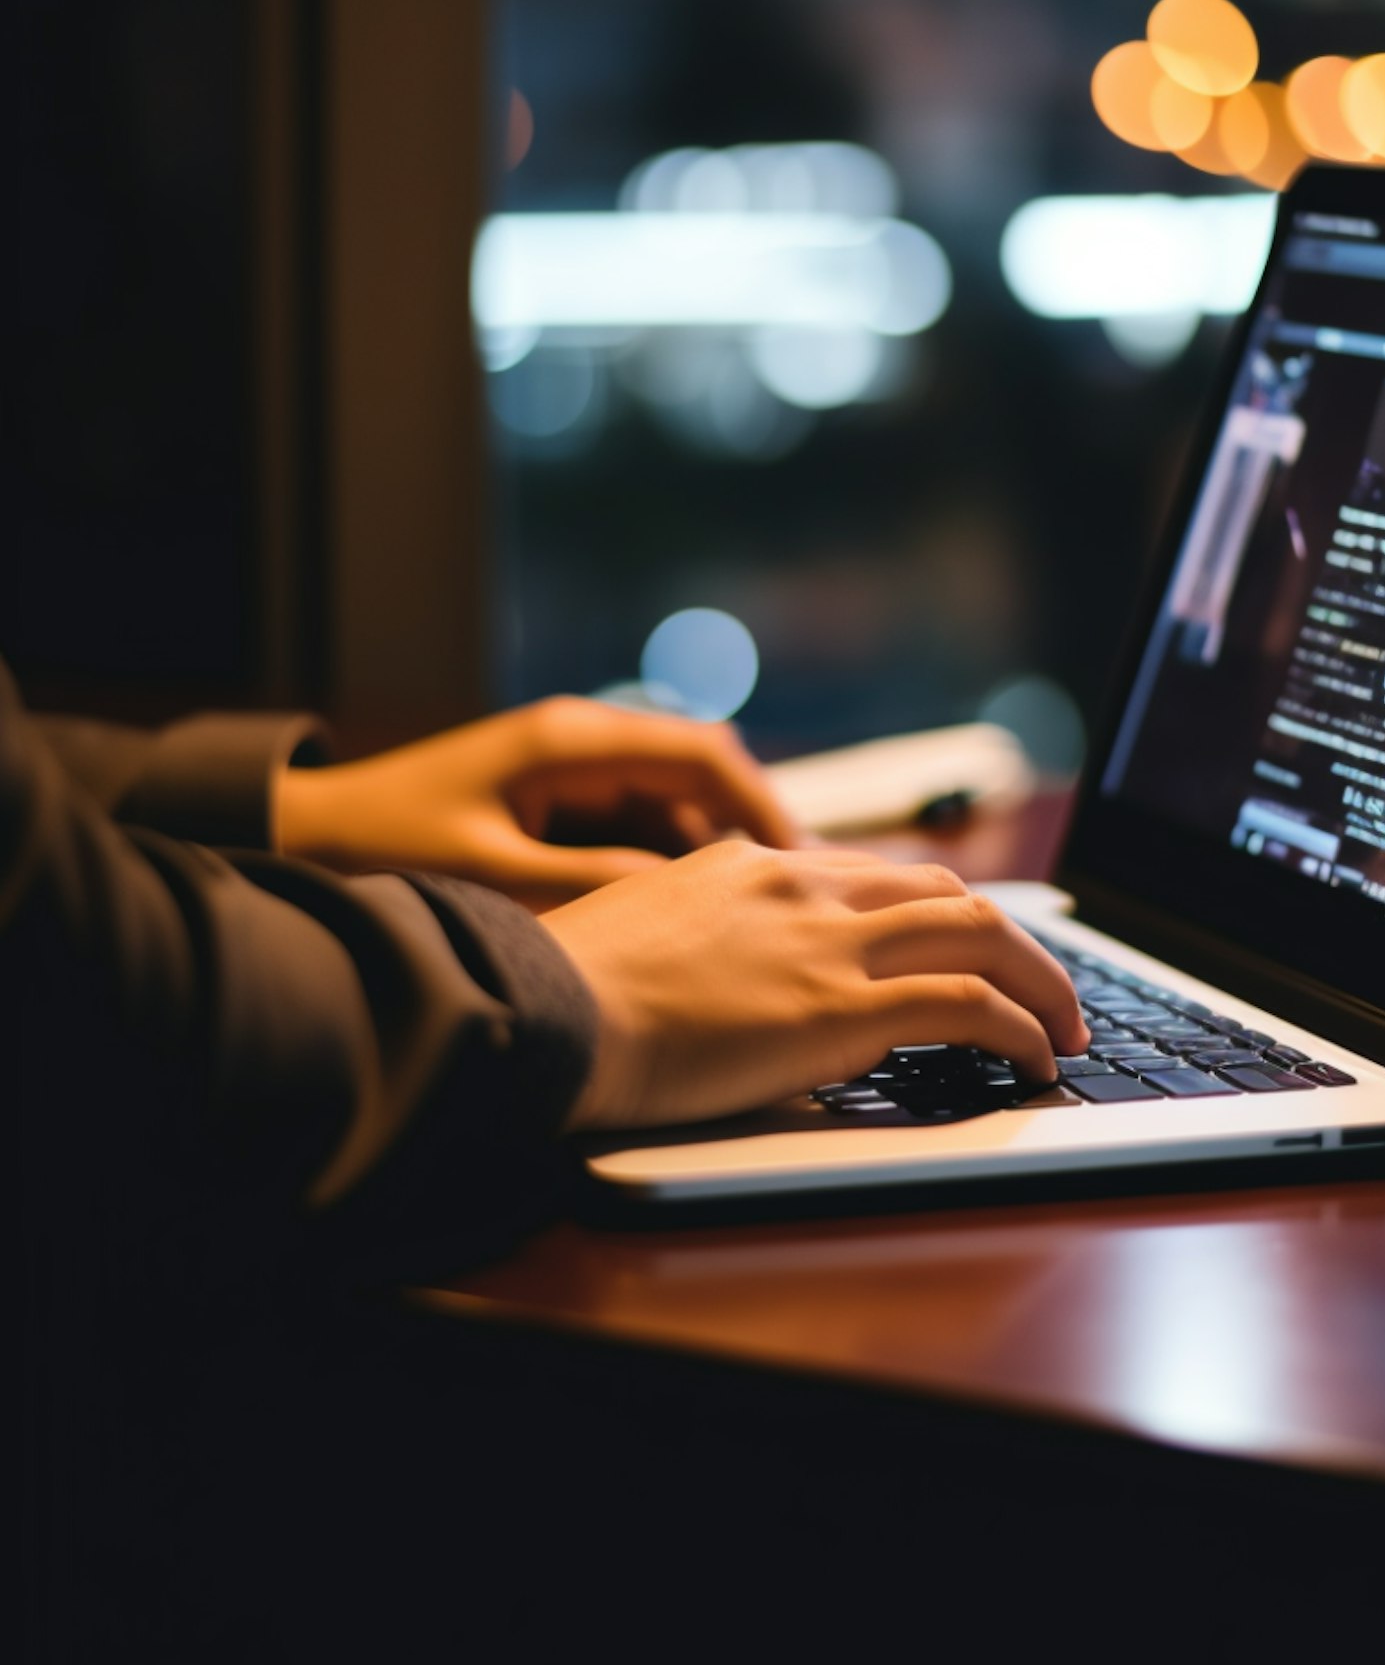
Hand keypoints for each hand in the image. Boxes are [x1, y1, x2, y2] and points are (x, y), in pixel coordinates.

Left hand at [275, 697, 801, 909]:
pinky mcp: (551, 804)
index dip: (763, 809)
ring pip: (670, 807)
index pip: (705, 755)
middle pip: (699, 777)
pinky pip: (633, 828)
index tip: (801, 868)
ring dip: (708, 857)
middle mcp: (580, 742)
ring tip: (748, 924)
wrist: (302, 837)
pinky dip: (664, 867)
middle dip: (747, 837)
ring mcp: (566, 771)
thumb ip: (599, 885)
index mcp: (573, 740)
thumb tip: (695, 901)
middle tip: (793, 904)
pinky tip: (681, 923)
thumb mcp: (499, 879)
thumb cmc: (385, 848)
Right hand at [541, 840, 1088, 1129]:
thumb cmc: (562, 993)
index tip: (962, 945)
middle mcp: (799, 885)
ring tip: (1065, 1027)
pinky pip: (970, 1005)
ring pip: (980, 933)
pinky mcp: (841, 1006)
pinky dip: (1022, 1028)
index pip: (871, 874)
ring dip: (1040, 980)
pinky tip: (1037, 1060)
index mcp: (747, 865)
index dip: (934, 912)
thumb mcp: (635, 936)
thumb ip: (696, 943)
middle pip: (943, 892)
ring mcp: (826, 940)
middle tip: (1040, 986)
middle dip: (1008, 937)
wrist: (542, 1008)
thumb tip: (721, 985)